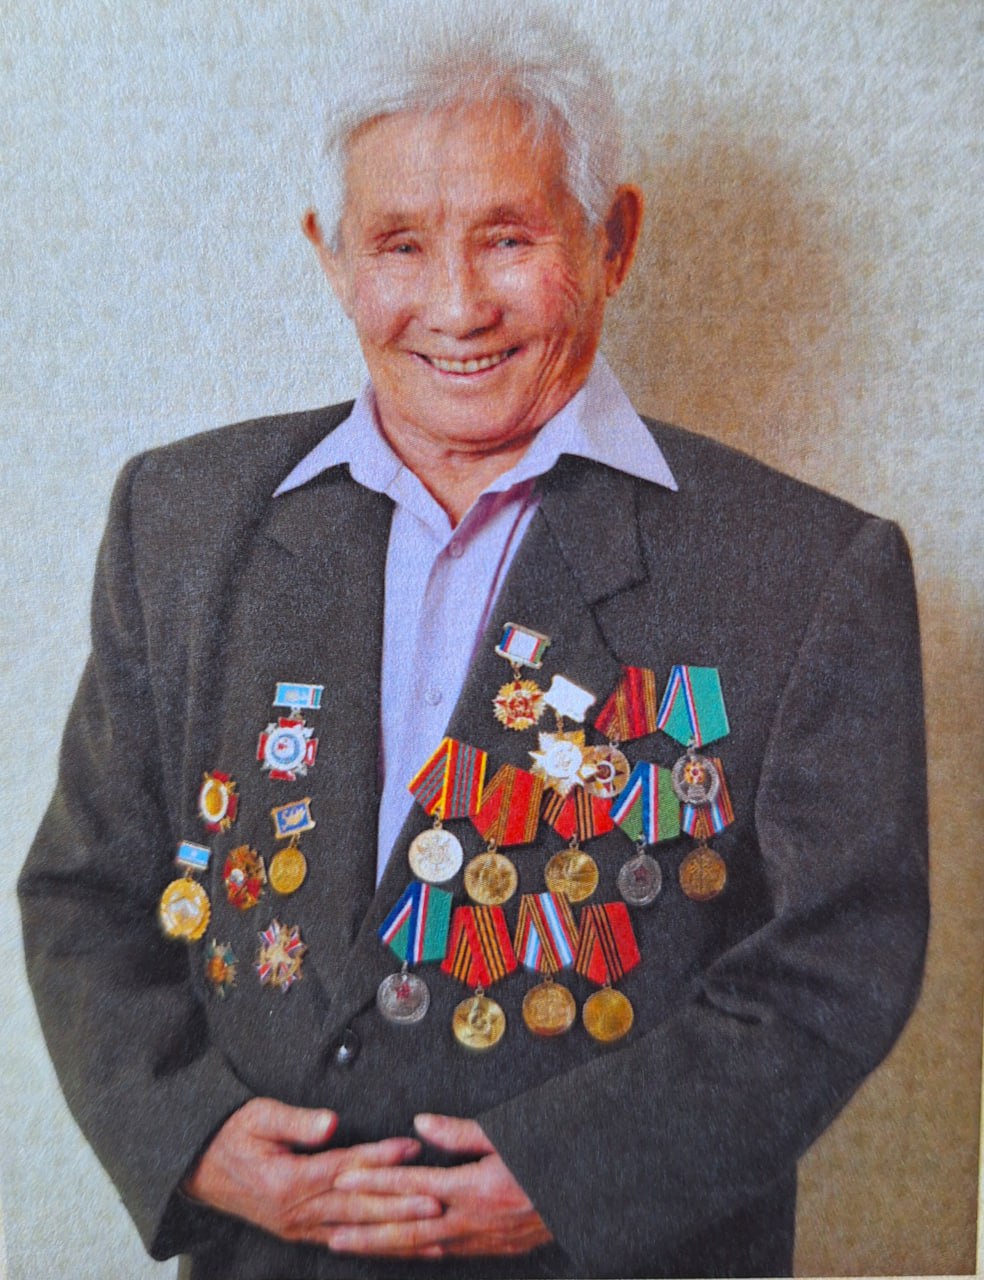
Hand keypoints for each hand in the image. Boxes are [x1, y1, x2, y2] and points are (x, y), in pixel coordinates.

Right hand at [182, 1097, 441, 1246]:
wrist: (199, 1168)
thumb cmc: (231, 1136)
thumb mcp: (258, 1116)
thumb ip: (296, 1122)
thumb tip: (330, 1123)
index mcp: (288, 1181)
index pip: (344, 1168)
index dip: (379, 1158)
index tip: (411, 1147)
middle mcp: (297, 1212)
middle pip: (358, 1208)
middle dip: (400, 1205)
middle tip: (437, 1200)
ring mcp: (300, 1227)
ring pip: (357, 1232)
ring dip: (397, 1233)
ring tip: (434, 1233)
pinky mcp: (302, 1233)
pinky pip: (346, 1242)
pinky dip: (377, 1246)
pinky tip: (404, 1248)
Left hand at [327, 1113, 553, 1258]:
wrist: (589, 1192)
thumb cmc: (549, 1154)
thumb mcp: (508, 1133)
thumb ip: (460, 1132)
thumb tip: (420, 1126)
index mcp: (475, 1187)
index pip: (412, 1184)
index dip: (375, 1181)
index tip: (345, 1177)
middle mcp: (474, 1220)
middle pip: (407, 1227)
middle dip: (365, 1230)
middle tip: (330, 1230)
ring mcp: (482, 1240)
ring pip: (420, 1247)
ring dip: (382, 1247)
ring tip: (349, 1245)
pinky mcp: (493, 1250)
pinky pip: (444, 1254)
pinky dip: (415, 1254)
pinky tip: (397, 1254)